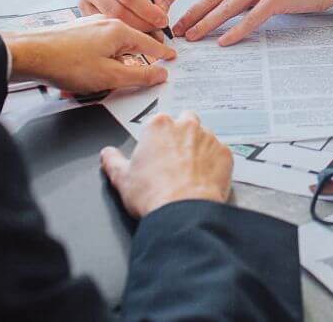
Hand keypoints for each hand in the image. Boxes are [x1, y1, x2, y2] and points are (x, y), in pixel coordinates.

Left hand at [3, 16, 175, 93]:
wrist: (30, 54)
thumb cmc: (67, 63)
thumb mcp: (109, 76)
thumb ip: (138, 76)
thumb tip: (160, 74)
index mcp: (119, 31)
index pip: (149, 42)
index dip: (162, 53)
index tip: (172, 57)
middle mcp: (107, 23)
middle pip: (132, 42)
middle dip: (139, 58)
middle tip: (150, 71)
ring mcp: (91, 26)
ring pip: (114, 45)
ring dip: (117, 62)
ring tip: (113, 79)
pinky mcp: (78, 33)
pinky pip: (100, 46)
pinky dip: (103, 59)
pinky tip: (92, 73)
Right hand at [78, 0, 180, 35]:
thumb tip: (162, 9)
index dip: (147, 9)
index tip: (162, 20)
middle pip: (117, 11)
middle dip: (142, 24)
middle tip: (158, 30)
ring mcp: (84, 1)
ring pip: (110, 23)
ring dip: (134, 32)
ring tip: (150, 33)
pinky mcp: (84, 15)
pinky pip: (104, 30)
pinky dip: (123, 35)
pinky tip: (136, 34)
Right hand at [100, 111, 232, 217]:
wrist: (183, 213)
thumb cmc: (153, 195)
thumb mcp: (122, 179)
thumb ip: (113, 161)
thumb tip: (107, 154)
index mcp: (159, 126)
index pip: (160, 122)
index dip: (158, 138)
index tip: (157, 152)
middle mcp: (186, 125)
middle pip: (186, 120)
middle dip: (182, 134)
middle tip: (175, 158)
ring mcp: (208, 138)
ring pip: (205, 136)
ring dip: (200, 148)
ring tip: (191, 172)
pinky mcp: (225, 154)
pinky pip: (221, 154)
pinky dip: (215, 164)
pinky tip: (205, 179)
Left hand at [173, 0, 332, 46]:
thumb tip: (228, 5)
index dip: (197, 4)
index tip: (184, 18)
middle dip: (194, 14)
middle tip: (178, 30)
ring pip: (228, 6)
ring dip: (207, 23)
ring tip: (193, 37)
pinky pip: (251, 18)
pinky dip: (236, 31)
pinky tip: (225, 41)